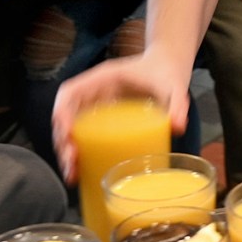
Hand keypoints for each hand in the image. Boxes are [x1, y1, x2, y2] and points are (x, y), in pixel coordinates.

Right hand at [48, 51, 190, 181]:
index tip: (68, 134)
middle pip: (66, 116)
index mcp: (103, 78)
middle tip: (72, 163)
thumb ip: (177, 103)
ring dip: (66, 151)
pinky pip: (83, 135)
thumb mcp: (174, 86)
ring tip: (73, 174)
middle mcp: (94, 92)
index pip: (70, 91)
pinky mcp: (103, 120)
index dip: (63, 112)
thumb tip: (178, 127)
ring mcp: (96, 106)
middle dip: (63, 140)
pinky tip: (81, 172)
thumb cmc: (166, 72)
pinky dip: (78, 153)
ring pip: (70, 128)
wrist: (169, 67)